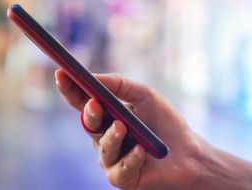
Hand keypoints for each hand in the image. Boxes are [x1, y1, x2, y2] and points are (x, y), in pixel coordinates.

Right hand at [55, 69, 208, 189]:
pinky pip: (120, 169)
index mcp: (106, 116)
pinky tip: (142, 151)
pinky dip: (132, 158)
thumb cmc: (165, 123)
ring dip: (112, 136)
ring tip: (124, 127)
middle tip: (95, 103)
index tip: (61, 73)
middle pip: (88, 124)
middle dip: (90, 113)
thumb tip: (92, 77)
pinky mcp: (122, 180)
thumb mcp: (143, 95)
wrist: (190, 154)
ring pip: (103, 148)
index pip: (82, 101)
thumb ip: (118, 84)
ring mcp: (111, 160)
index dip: (70, 88)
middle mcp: (104, 138)